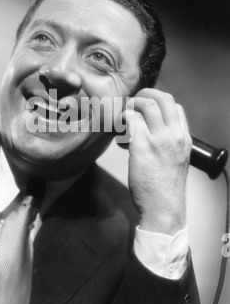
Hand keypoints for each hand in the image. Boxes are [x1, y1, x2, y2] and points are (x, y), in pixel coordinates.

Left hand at [123, 89, 191, 235]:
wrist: (163, 208)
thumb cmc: (166, 188)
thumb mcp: (176, 160)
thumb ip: (167, 143)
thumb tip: (150, 130)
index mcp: (184, 138)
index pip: (176, 107)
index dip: (159, 102)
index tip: (146, 108)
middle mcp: (174, 135)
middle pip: (163, 98)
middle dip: (145, 94)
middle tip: (133, 103)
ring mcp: (159, 139)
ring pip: (146, 105)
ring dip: (131, 105)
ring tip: (125, 117)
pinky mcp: (141, 145)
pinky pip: (131, 120)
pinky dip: (123, 119)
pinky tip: (120, 131)